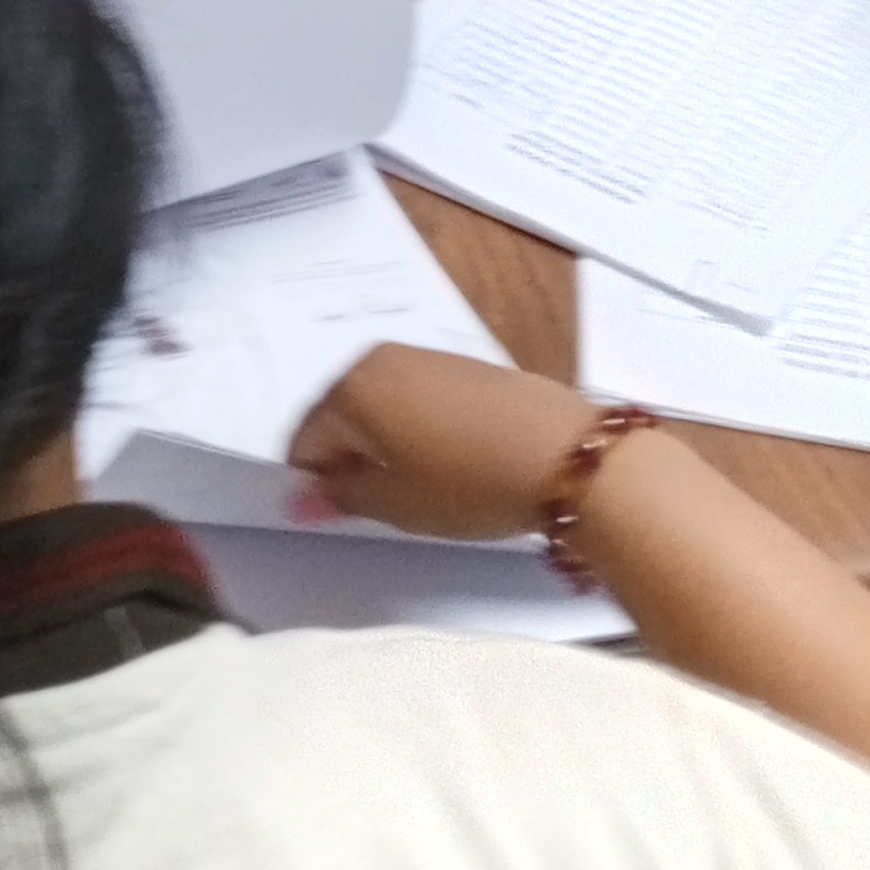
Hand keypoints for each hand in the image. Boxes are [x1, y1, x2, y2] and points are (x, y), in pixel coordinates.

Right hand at [286, 343, 615, 543]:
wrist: (567, 455)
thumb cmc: (466, 483)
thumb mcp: (395, 503)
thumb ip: (340, 496)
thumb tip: (301, 497)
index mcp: (351, 389)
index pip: (305, 440)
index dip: (316, 484)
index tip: (346, 514)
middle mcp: (380, 359)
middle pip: (340, 415)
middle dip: (350, 456)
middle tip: (383, 500)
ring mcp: (426, 356)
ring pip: (380, 404)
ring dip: (385, 441)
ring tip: (422, 482)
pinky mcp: (465, 363)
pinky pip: (418, 396)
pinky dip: (418, 426)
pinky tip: (451, 458)